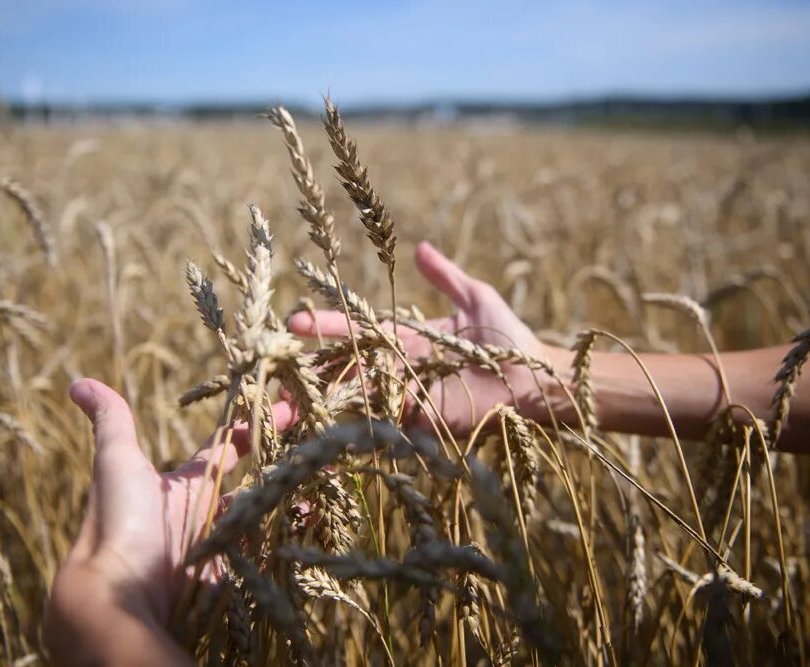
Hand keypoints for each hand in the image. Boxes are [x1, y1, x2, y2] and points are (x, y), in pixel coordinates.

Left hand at [43, 378, 294, 665]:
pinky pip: (269, 553)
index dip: (254, 427)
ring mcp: (220, 545)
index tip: (289, 406)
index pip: (225, 449)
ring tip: (328, 480)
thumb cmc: (118, 522)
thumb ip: (110, 421)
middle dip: (285, 461)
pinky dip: (293, 538)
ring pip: (265, 515)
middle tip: (322, 443)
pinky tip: (319, 521)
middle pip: (253, 481)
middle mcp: (203, 514)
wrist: (120, 595)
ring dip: (293, 498)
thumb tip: (80, 383)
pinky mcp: (234, 575)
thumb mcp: (116, 462)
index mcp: (183, 485)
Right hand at [288, 242, 567, 435]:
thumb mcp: (476, 299)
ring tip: (281, 413)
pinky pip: (383, 426)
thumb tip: (420, 247)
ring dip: (319, 408)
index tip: (295, 322)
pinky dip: (353, 430)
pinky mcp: (422, 423)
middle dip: (307, 376)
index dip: (327, 328)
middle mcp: (399, 371)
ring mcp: (407, 399)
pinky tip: (322, 432)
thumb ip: (446, 277)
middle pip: (345, 373)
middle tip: (271, 377)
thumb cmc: (510, 336)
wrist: (538, 377)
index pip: (357, 334)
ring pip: (355, 402)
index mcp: (405, 340)